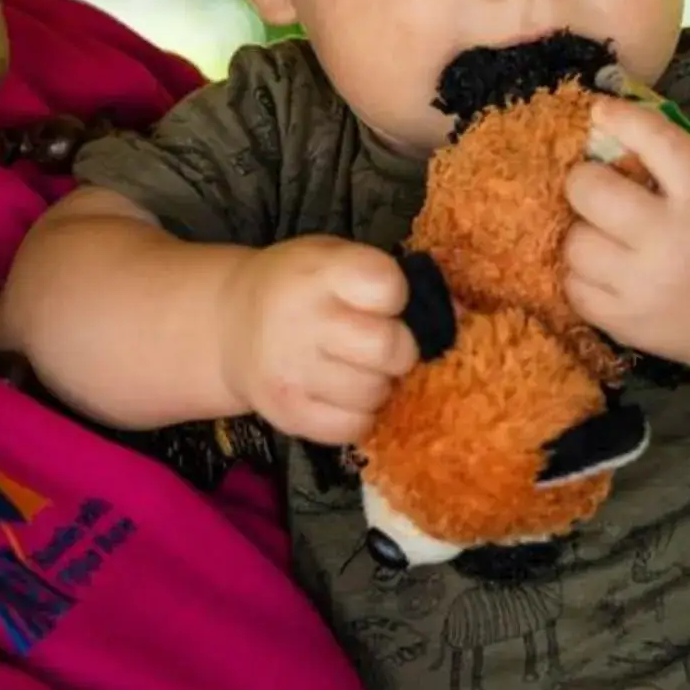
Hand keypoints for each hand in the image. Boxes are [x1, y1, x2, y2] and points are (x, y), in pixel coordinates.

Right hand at [217, 236, 415, 444]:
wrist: (230, 325)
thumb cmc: (302, 288)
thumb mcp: (337, 261)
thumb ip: (392, 280)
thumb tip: (459, 313)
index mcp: (319, 272)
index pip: (386, 286)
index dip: (396, 297)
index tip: (382, 301)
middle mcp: (302, 320)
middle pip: (388, 348)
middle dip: (398, 350)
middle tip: (381, 347)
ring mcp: (292, 371)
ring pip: (375, 394)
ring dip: (379, 385)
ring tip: (358, 370)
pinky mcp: (288, 414)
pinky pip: (354, 428)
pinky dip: (360, 416)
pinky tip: (344, 395)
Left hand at [563, 96, 689, 377]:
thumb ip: (680, 167)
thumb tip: (616, 136)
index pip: (660, 142)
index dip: (624, 118)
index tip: (600, 109)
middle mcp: (672, 242)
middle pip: (592, 192)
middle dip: (585, 180)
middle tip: (595, 186)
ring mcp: (644, 286)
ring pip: (575, 242)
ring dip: (583, 232)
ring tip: (606, 236)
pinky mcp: (625, 323)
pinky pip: (573, 286)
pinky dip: (582, 274)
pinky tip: (607, 271)